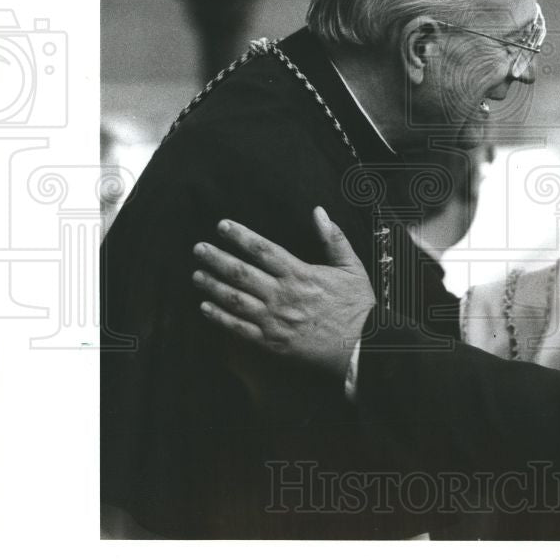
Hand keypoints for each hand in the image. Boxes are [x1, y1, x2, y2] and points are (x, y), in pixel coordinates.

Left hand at [192, 206, 374, 376]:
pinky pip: (238, 328)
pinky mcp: (271, 342)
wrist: (362, 347)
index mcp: (301, 273)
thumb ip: (334, 239)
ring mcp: (274, 320)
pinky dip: (219, 317)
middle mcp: (283, 295)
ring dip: (212, 285)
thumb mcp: (352, 267)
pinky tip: (205, 307)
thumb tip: (319, 212)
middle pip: (241, 272)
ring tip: (197, 275)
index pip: (263, 249)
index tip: (222, 226)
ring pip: (234, 299)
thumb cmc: (358, 306)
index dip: (240, 236)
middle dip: (216, 258)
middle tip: (199, 249)